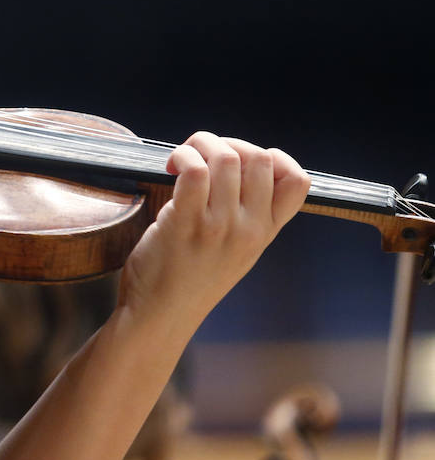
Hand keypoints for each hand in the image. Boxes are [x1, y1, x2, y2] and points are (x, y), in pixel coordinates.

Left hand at [119, 131, 309, 330]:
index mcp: (265, 233)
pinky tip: (170, 166)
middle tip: (201, 155)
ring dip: (199, 145)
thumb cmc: (188, 280)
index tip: (242, 159)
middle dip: (228, 143)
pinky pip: (195, 170)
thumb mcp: (235, 251)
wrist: (160, 316)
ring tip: (181, 159)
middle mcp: (249, 228)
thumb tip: (238, 169)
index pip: (298, 182)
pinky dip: (182, 156)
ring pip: (227, 157)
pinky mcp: (186, 223)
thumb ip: (245, 218)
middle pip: (261, 158)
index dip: (275, 157)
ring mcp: (220, 226)